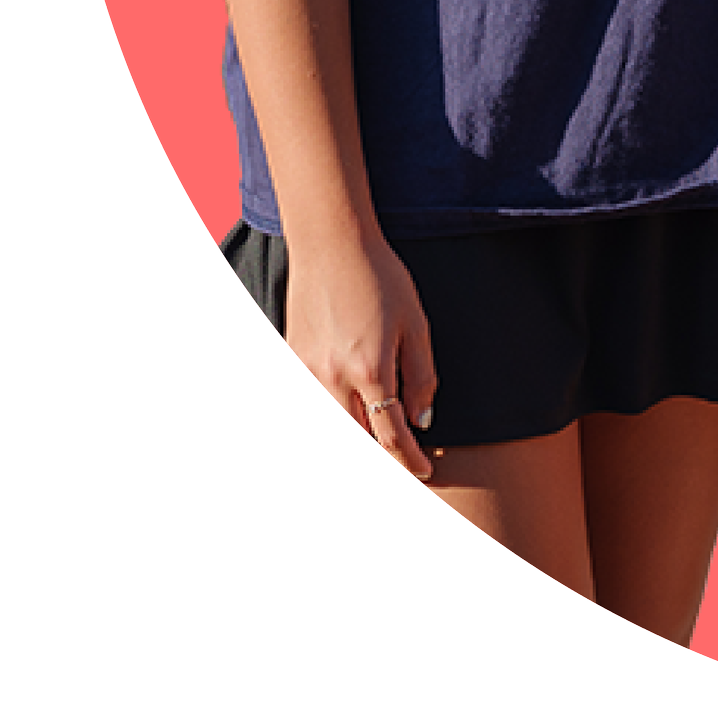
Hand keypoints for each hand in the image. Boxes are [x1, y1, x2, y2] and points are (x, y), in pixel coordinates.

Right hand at [285, 227, 439, 481]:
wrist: (331, 245)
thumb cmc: (381, 278)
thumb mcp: (415, 323)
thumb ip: (422, 376)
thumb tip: (422, 420)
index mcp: (371, 370)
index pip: (390, 435)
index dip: (408, 459)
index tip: (424, 471)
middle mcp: (333, 379)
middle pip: (358, 436)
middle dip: (381, 453)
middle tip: (404, 460)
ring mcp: (307, 372)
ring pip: (335, 421)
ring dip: (358, 433)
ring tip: (379, 437)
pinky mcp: (293, 361)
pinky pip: (314, 398)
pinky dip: (332, 409)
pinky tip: (349, 405)